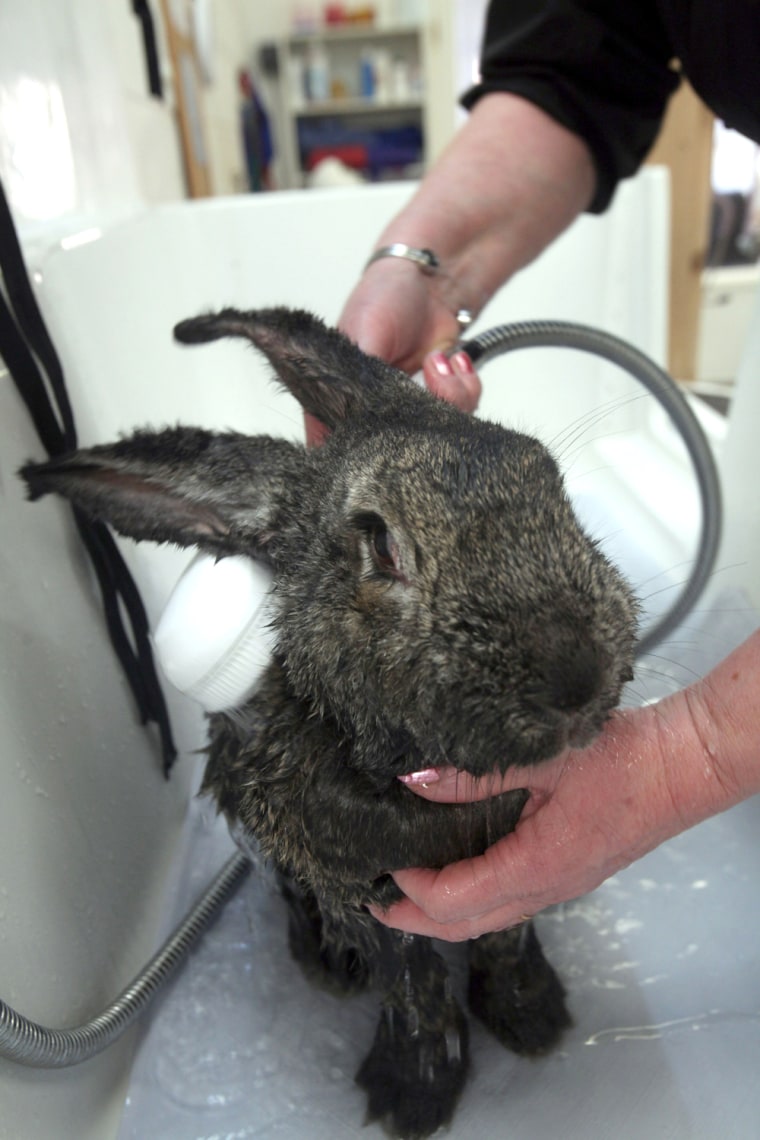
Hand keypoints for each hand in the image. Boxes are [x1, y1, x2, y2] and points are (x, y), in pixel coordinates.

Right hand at [304, 260, 481, 445]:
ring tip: (439, 362)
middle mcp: (373, 413)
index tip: (389, 435)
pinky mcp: (443, 404)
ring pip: (435, 438)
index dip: (363, 453)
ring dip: (449, 397)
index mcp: (338, 402)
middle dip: (421, 420)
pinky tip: (454, 362)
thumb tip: (349, 423)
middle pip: (396, 451)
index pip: (339, 449)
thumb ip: (351, 386)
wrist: (432, 279)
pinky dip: (465, 389)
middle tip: (427, 380)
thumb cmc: (385, 297)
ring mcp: (410, 412)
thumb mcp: (360, 338)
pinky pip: (462, 416)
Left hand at [369, 670, 748, 941]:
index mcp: (537, 868)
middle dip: (415, 920)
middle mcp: (547, 889)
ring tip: (406, 888)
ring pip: (489, 916)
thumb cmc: (623, 759)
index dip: (412, 892)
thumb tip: (411, 780)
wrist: (683, 766)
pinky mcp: (568, 870)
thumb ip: (474, 774)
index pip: (456, 901)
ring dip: (444, 910)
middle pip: (467, 926)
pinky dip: (473, 893)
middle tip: (371, 901)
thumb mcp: (542, 758)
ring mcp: (560, 884)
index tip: (381, 866)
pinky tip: (457, 865)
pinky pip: (510, 897)